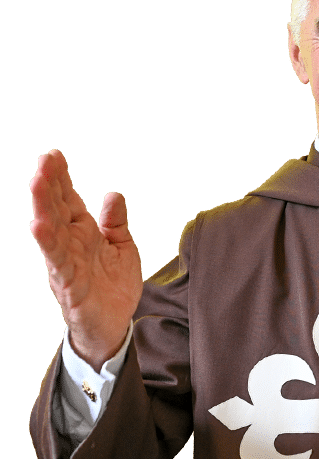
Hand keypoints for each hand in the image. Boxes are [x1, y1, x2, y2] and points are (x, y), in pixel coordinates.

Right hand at [30, 150, 142, 370]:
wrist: (116, 323)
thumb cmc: (115, 284)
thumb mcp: (122, 247)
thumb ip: (117, 222)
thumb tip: (113, 194)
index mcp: (84, 232)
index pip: (69, 200)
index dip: (62, 179)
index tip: (54, 154)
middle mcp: (71, 243)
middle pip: (56, 209)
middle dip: (49, 184)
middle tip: (44, 160)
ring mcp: (67, 262)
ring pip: (51, 230)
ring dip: (43, 206)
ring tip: (37, 182)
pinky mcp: (69, 282)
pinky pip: (57, 260)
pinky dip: (48, 242)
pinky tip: (39, 226)